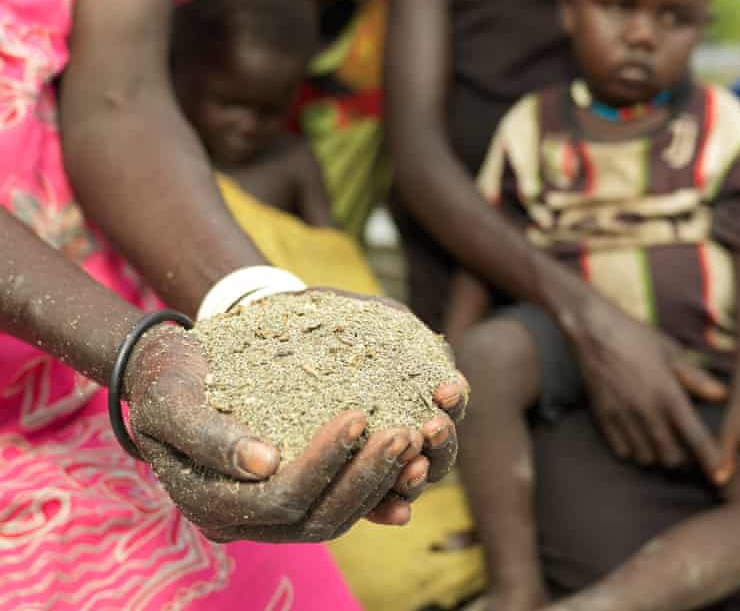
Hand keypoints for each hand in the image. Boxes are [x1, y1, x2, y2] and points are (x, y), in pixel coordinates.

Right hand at [124, 323, 467, 542]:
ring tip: (419, 440)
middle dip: (367, 477)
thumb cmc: (166, 380)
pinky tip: (414, 459)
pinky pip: (345, 500)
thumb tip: (262, 465)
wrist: (169, 374)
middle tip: (406, 432)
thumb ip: (208, 435)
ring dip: (384, 484)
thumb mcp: (170, 400)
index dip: (323, 464)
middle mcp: (246, 520)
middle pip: (318, 518)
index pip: (279, 499)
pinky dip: (381, 486)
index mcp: (211, 505)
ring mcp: (274, 511)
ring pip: (339, 515)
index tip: (358, 416)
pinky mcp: (297, 491)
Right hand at [554, 288, 724, 475]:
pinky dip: (633, 451)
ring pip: (646, 458)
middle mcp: (646, 411)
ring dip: (658, 457)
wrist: (593, 331)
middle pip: (671, 457)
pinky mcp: (603, 417)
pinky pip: (622, 450)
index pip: (696, 438)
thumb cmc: (637, 338)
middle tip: (688, 451)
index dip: (712, 460)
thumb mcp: (671, 352)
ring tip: (663, 446)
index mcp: (668, 394)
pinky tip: (638, 438)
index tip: (721, 474)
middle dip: (684, 461)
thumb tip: (722, 395)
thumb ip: (696, 378)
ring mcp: (622, 416)